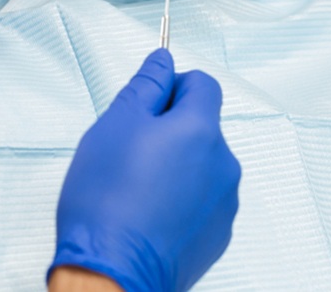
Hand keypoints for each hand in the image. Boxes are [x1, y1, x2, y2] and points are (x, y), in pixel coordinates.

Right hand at [50, 49, 240, 291]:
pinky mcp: (216, 234)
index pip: (203, 84)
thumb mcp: (115, 124)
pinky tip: (146, 212)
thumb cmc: (107, 203)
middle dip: (170, 128)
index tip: (148, 101)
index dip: (173, 85)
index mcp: (201, 130)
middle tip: (129, 147)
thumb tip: (162, 61)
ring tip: (135, 186)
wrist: (112, 273)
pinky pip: (200, 199)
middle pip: (202, 125)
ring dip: (175, 164)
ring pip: (201, 163)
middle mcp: (223, 164)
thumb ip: (145, 85)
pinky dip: (179, 198)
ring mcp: (223, 202)